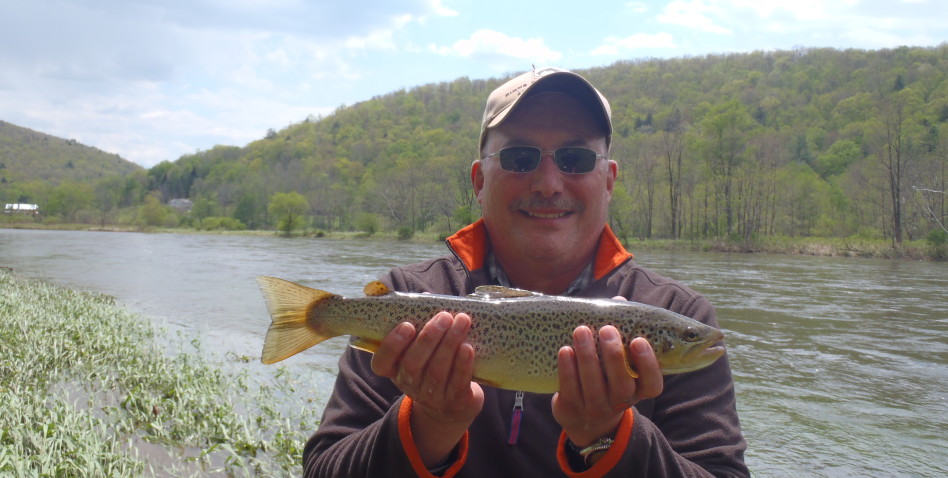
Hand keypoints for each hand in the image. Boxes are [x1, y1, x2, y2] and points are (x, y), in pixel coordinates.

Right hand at [371, 312, 483, 466]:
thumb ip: (421, 322)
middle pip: (413, 364)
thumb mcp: (423, 347)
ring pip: (437, 371)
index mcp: (395, 370)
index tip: (407, 325)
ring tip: (462, 321)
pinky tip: (468, 347)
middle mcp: (409, 384)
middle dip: (429, 338)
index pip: (381, 363)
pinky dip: (462, 364)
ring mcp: (431, 396)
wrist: (454, 403)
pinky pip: (457, 383)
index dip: (392, 345)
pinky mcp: (454, 401)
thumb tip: (426, 297)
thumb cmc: (435, 362)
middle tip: (444, 316)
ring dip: (449, 344)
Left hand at [552, 318, 662, 447]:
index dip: (648, 364)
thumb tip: (619, 300)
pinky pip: (570, 389)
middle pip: (621, 384)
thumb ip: (622, 330)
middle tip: (606, 329)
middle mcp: (621, 402)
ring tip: (581, 331)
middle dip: (613, 355)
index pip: (653, 384)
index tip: (638, 341)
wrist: (584, 415)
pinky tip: (565, 350)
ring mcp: (597, 408)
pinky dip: (567, 369)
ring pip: (593, 385)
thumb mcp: (619, 358)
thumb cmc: (606, 374)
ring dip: (587, 356)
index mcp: (639, 389)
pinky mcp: (573, 408)